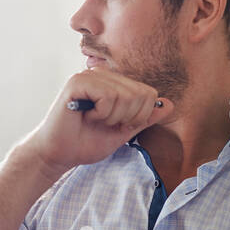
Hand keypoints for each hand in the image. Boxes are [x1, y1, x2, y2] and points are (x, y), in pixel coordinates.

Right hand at [20, 68, 172, 177]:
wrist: (58, 154)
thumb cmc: (85, 142)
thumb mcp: (123, 131)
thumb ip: (144, 117)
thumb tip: (170, 104)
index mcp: (114, 83)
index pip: (149, 93)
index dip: (139, 117)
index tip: (117, 125)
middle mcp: (103, 75)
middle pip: (141, 94)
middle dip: (127, 118)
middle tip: (105, 123)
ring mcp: (90, 76)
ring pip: (125, 96)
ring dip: (112, 117)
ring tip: (94, 120)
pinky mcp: (78, 82)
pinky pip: (108, 96)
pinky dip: (101, 114)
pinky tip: (86, 115)